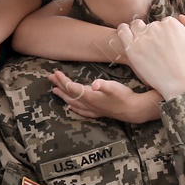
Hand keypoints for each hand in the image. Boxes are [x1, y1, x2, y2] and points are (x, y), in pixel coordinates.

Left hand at [47, 71, 161, 123]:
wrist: (134, 110)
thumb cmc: (124, 96)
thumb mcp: (114, 87)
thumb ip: (103, 85)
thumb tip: (95, 84)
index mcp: (90, 96)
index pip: (71, 87)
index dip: (62, 80)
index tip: (55, 72)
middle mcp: (89, 104)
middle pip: (69, 94)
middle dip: (59, 85)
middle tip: (50, 78)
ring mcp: (93, 109)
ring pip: (73, 103)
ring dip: (63, 96)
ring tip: (54, 91)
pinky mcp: (98, 112)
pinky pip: (81, 111)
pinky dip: (74, 108)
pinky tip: (71, 107)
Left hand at [115, 15, 184, 99]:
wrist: (181, 85)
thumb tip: (180, 17)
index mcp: (171, 24)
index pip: (166, 22)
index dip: (166, 34)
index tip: (166, 45)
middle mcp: (156, 27)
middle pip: (151, 25)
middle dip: (153, 34)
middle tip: (155, 49)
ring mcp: (143, 38)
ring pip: (136, 26)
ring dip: (137, 30)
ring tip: (140, 42)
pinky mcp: (132, 48)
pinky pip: (123, 32)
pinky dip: (123, 31)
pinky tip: (127, 36)